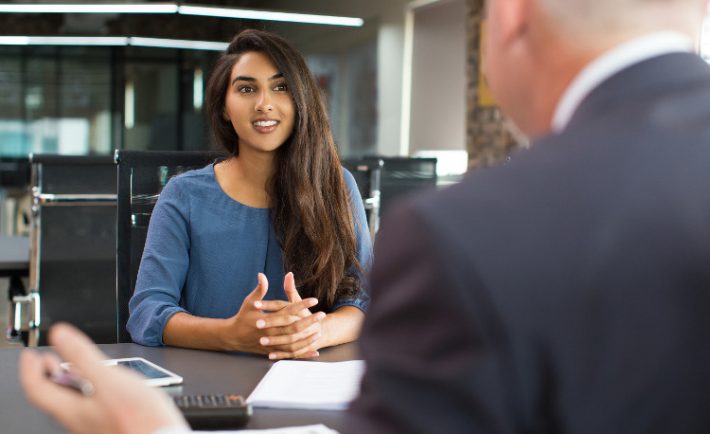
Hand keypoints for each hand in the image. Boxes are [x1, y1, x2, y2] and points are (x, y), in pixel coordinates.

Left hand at [19, 323, 186, 433]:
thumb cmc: (138, 417)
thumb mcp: (107, 379)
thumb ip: (81, 356)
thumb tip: (60, 335)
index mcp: (72, 408)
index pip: (37, 388)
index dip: (30, 369)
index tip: (31, 355)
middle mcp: (78, 419)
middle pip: (53, 396)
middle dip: (48, 374)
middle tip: (46, 359)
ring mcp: (93, 423)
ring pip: (70, 401)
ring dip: (66, 381)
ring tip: (70, 367)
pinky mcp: (108, 423)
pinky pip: (87, 405)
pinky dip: (85, 390)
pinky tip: (99, 385)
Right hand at [222, 273, 320, 353]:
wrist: (233, 337)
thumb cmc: (242, 317)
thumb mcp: (250, 302)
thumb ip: (259, 290)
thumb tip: (262, 275)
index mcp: (267, 319)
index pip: (288, 310)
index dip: (302, 304)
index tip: (314, 300)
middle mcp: (270, 332)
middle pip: (293, 327)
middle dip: (309, 321)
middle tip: (322, 314)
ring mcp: (272, 344)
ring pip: (293, 343)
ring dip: (307, 338)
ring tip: (320, 332)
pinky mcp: (273, 351)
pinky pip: (290, 354)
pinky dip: (303, 354)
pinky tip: (314, 352)